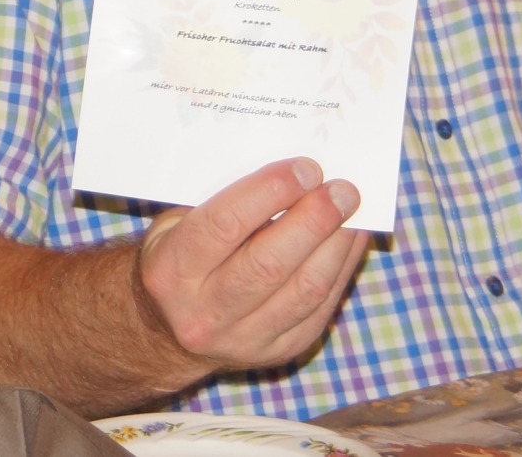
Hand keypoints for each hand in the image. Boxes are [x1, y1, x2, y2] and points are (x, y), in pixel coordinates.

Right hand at [133, 157, 368, 384]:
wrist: (168, 332)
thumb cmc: (176, 260)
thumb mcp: (174, 229)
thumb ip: (220, 206)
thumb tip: (288, 177)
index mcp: (170, 271)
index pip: (224, 225)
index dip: (269, 192)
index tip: (305, 169)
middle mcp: (204, 311)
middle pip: (269, 263)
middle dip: (314, 221)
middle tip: (342, 190)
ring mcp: (243, 339)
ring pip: (304, 290)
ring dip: (336, 246)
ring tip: (354, 213)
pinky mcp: (279, 352)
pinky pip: (320, 309)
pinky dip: (340, 270)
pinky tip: (349, 241)